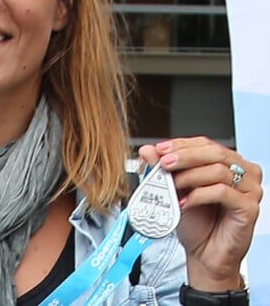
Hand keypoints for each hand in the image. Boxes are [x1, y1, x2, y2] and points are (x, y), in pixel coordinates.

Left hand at [139, 137, 261, 291]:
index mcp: (226, 162)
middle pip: (214, 152)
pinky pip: (223, 192)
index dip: (180, 144)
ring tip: (172, 187)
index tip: (160, 149)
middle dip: (184, 156)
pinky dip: (198, 195)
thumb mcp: (173, 189)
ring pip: (218, 170)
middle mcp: (242, 172)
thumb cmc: (195, 221)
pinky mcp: (249, 208)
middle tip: (164, 163)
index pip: (204, 143)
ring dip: (189, 176)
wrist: (204, 253)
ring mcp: (249, 190)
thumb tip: (147, 149)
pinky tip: (184, 202)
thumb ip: (161, 167)